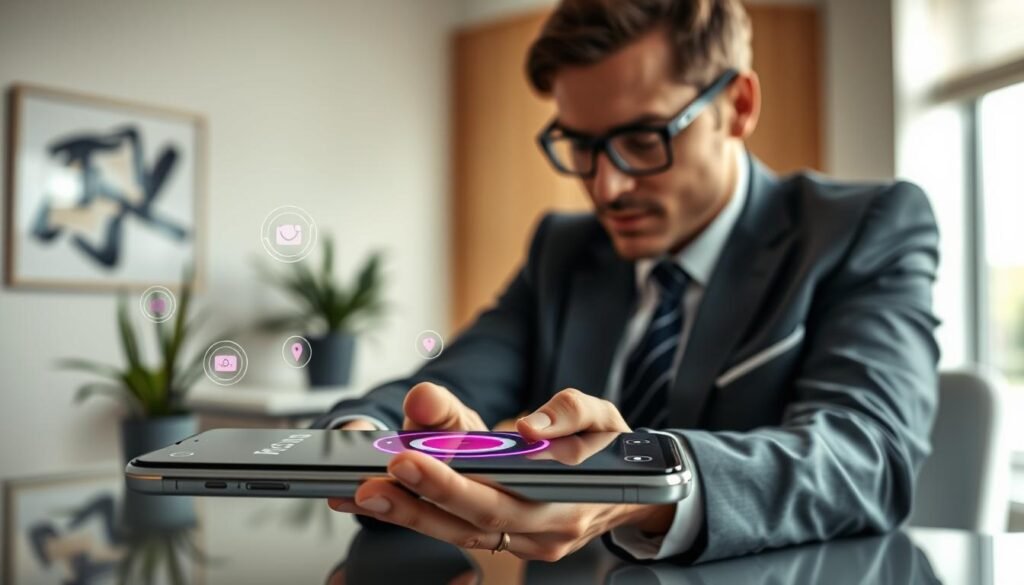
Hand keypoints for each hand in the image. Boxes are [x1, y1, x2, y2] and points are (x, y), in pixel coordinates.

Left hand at [328, 388, 675, 560]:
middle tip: (369, 480)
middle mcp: (548, 530)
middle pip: (473, 521)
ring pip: (461, 533)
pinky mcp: (513, 543)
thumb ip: (568, 411)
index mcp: (570, 496)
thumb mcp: (603, 416)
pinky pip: (461, 533)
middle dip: (417, 501)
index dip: (453, 481)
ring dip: (408, 515)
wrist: (633, 493)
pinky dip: (420, 516)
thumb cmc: (612, 449)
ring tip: (359, 494)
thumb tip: (526, 427)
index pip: (503, 493)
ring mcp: (529, 543)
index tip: (408, 456)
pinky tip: (383, 501)